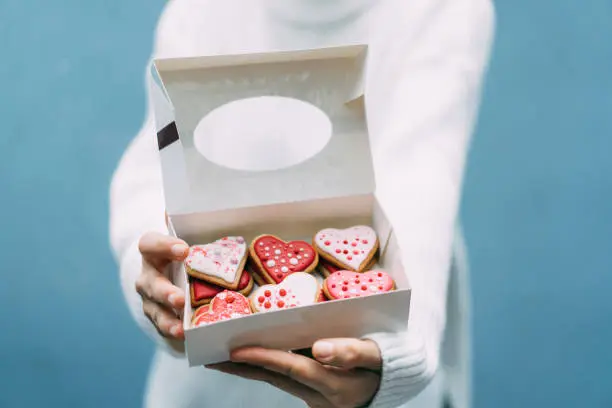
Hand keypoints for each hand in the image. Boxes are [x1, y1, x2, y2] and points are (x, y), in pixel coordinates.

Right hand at [136, 231, 188, 339]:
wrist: (171, 269)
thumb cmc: (185, 252)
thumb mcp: (189, 236)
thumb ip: (194, 223)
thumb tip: (209, 208)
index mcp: (153, 251)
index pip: (150, 244)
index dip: (164, 246)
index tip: (183, 250)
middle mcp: (148, 274)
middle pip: (150, 283)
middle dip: (165, 292)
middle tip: (179, 299)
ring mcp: (150, 298)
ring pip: (155, 309)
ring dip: (167, 319)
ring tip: (180, 328)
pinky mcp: (158, 315)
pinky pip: (163, 325)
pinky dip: (173, 331)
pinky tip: (185, 336)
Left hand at [208, 338, 381, 407]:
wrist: (392, 382)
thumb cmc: (385, 362)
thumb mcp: (376, 356)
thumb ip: (351, 352)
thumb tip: (319, 348)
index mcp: (333, 385)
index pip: (291, 368)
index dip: (264, 358)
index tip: (235, 350)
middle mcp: (319, 396)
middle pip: (275, 378)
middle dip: (242, 368)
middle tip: (211, 357)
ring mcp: (314, 398)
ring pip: (275, 380)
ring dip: (247, 370)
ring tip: (220, 358)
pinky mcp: (312, 394)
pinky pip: (283, 380)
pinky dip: (264, 369)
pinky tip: (248, 359)